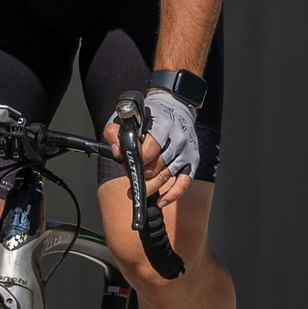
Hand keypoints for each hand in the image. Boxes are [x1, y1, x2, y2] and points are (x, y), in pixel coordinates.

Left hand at [105, 88, 198, 207]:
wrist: (176, 107)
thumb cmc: (150, 117)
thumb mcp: (129, 118)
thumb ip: (115, 132)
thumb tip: (117, 152)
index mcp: (162, 126)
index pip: (149, 150)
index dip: (136, 160)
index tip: (127, 162)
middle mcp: (177, 139)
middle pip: (156, 167)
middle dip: (140, 175)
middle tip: (130, 176)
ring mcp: (186, 151)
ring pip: (166, 176)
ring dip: (150, 187)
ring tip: (137, 190)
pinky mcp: (192, 161)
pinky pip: (184, 183)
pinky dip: (172, 195)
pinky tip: (160, 200)